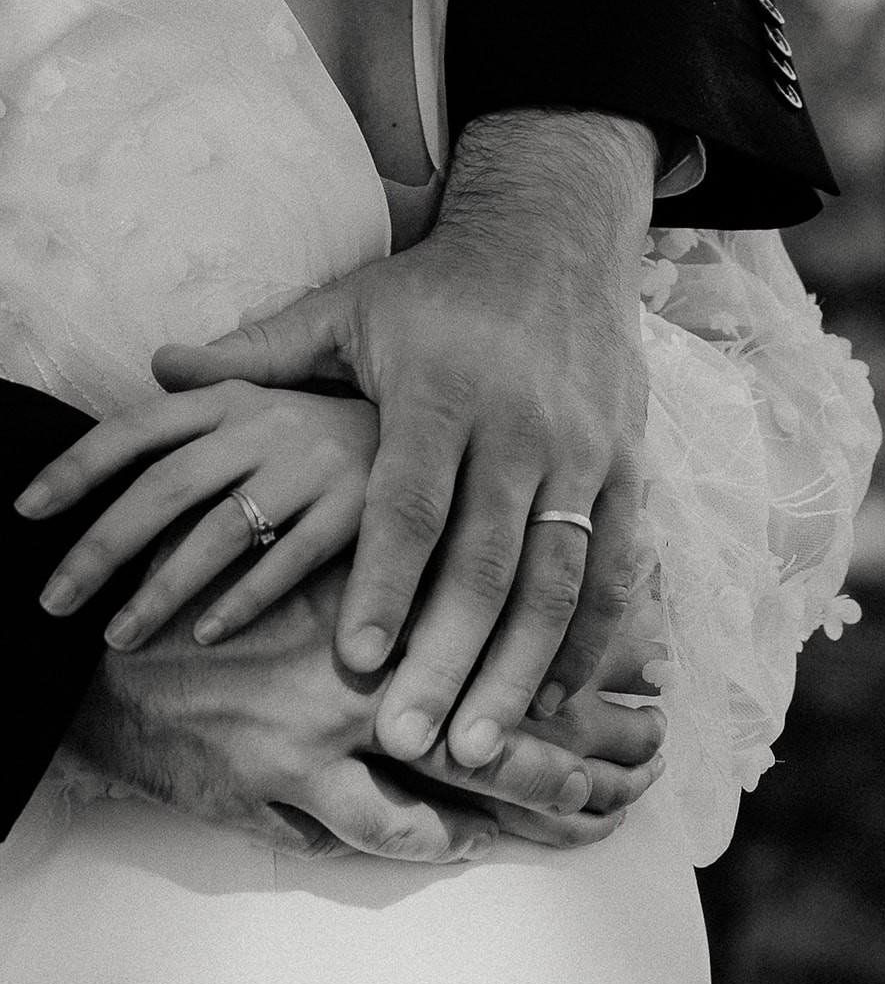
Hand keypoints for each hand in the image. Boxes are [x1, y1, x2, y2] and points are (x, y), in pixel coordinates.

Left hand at [17, 382, 377, 650]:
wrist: (448, 412)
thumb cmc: (346, 415)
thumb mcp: (280, 382)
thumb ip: (215, 381)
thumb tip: (156, 365)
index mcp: (233, 396)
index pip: (137, 429)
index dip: (77, 468)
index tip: (25, 510)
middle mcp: (265, 428)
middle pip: (164, 488)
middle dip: (100, 547)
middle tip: (53, 601)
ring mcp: (311, 471)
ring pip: (218, 534)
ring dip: (160, 590)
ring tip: (117, 636)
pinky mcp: (357, 514)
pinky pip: (290, 562)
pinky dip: (243, 599)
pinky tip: (205, 634)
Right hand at [68, 552, 665, 861]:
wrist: (88, 636)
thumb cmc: (207, 569)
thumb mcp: (301, 520)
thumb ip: (397, 538)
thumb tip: (488, 549)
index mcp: (386, 593)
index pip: (516, 629)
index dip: (590, 660)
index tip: (652, 682)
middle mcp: (365, 661)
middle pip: (508, 716)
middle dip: (591, 749)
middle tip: (648, 767)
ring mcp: (319, 729)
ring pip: (459, 786)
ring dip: (535, 810)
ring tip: (592, 821)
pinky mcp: (271, 783)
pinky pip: (369, 827)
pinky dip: (426, 838)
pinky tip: (464, 844)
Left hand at [152, 109, 655, 770]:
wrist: (557, 236)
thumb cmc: (438, 291)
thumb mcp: (350, 309)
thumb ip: (263, 353)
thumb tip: (157, 365)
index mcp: (440, 390)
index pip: (408, 504)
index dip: (385, 587)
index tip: (357, 664)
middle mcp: (519, 427)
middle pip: (483, 563)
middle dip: (447, 659)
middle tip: (409, 741)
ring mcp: (582, 453)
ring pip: (556, 580)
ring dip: (520, 672)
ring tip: (481, 748)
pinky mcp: (628, 469)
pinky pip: (613, 569)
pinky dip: (589, 639)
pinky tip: (554, 702)